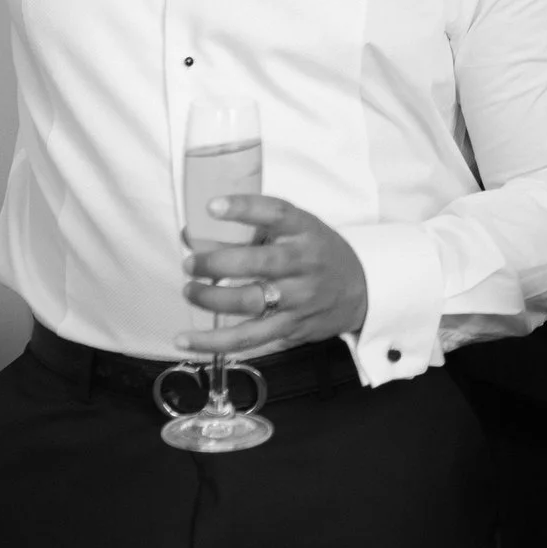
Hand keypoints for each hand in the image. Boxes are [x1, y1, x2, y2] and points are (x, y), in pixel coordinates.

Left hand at [179, 195, 369, 355]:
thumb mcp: (301, 229)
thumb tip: (193, 234)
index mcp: (306, 230)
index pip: (276, 213)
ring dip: (211, 297)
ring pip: (249, 302)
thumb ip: (259, 228)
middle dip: (217, 263)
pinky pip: (247, 337)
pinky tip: (185, 339)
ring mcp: (299, 298)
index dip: (244, 208)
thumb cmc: (318, 253)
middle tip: (191, 263)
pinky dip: (213, 341)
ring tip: (190, 290)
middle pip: (258, 262)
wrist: (360, 290)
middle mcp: (304, 263)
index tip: (212, 206)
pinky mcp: (290, 327)